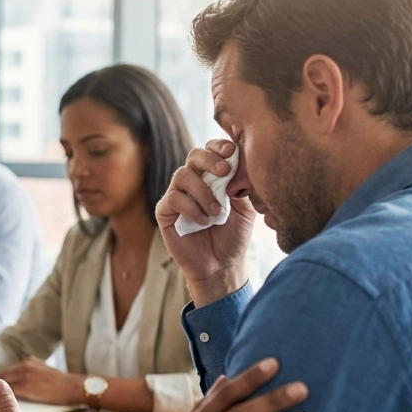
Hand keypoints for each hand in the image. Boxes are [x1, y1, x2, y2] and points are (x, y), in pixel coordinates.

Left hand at [5, 358, 82, 405]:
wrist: (73, 387)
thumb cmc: (61, 383)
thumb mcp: (44, 369)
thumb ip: (31, 371)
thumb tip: (20, 377)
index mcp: (29, 361)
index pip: (8, 370)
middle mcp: (26, 365)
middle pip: (3, 374)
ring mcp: (26, 375)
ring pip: (4, 382)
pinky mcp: (28, 386)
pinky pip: (10, 391)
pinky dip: (1, 396)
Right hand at [155, 139, 255, 305]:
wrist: (221, 265)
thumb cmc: (234, 235)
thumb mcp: (245, 208)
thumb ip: (242, 184)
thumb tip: (240, 162)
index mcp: (213, 176)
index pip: (212, 151)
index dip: (219, 147)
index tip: (232, 152)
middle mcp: (193, 182)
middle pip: (194, 156)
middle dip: (209, 160)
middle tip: (223, 172)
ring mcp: (177, 195)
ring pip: (182, 175)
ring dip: (202, 191)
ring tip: (217, 212)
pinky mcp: (165, 211)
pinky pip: (173, 198)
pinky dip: (191, 208)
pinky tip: (204, 222)